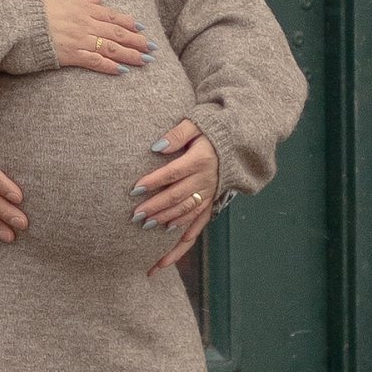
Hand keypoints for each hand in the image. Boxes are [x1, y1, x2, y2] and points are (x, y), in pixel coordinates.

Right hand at [41, 0, 152, 74]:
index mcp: (83, 7)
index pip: (112, 15)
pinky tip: (122, 71)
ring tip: (145, 61)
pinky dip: (110, 66)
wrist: (17, 22)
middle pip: (117, 32)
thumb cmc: (33, 9)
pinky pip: (95, 61)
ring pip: (111, 48)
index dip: (129, 23)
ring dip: (130, 55)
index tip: (142, 29)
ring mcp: (80, 40)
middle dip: (137, 41)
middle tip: (152, 48)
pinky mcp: (71, 55)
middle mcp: (85, 23)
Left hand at [128, 119, 217, 273]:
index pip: (173, 173)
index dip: (154, 181)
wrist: (236, 145)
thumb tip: (157, 146)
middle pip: (177, 197)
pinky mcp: (210, 204)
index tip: (135, 189)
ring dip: (166, 220)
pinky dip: (184, 238)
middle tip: (136, 215)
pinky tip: (169, 247)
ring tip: (146, 227)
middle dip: (155, 207)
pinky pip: (198, 225)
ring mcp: (208, 195)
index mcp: (200, 161)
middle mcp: (205, 181)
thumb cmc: (210, 133)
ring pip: (185, 212)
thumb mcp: (195, 125)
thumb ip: (177, 134)